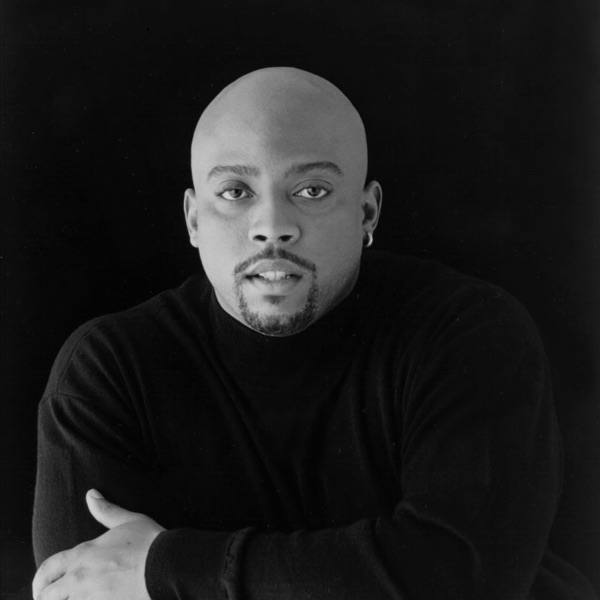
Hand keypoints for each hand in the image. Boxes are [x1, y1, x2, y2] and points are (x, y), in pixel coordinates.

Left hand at [32, 489, 164, 599]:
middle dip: (46, 598)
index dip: (41, 580)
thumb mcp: (128, 520)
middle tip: (52, 599)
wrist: (167, 565)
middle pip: (47, 596)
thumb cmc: (149, 541)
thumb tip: (91, 494)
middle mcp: (79, 579)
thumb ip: (106, 510)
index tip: (42, 587)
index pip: (47, 569)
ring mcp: (89, 599)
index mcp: (83, 554)